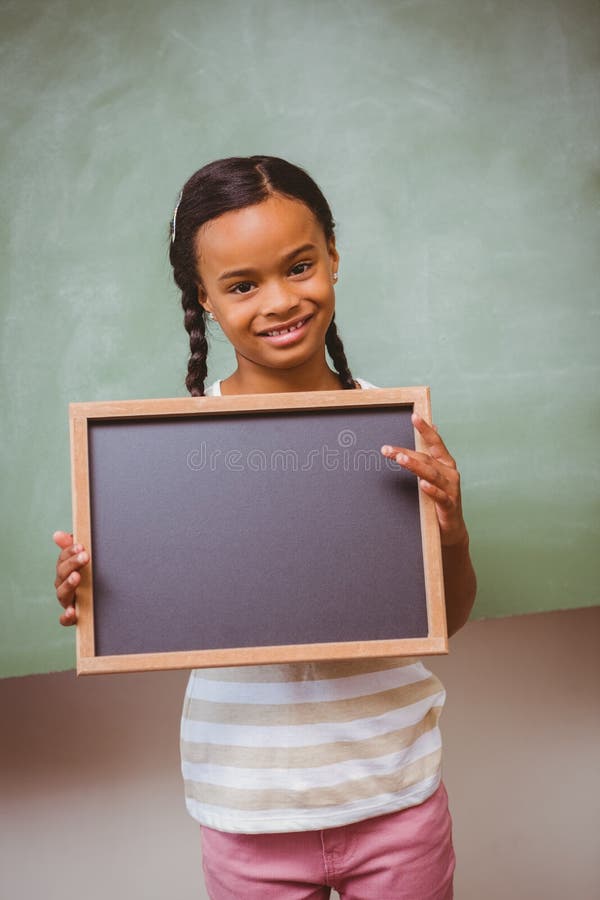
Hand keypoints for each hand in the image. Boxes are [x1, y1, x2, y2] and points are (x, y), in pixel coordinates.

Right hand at [53, 530, 89, 625]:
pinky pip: (65, 619)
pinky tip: (72, 612)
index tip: (81, 546)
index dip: (70, 551)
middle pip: (62, 573)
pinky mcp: (71, 617)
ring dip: (69, 584)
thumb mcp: (83, 560)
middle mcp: (63, 585)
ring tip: (77, 577)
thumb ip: (72, 547)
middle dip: (72, 564)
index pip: (63, 559)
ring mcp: (67, 600)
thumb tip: (58, 534)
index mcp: (65, 570)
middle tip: (85, 556)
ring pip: (62, 593)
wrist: (100, 604)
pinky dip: (67, 616)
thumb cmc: (89, 577)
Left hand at [380, 413, 467, 546]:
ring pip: (431, 475)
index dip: (425, 430)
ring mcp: (451, 490)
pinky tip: (422, 484)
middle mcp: (450, 474)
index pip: (435, 443)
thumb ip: (432, 453)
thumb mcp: (436, 474)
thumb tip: (434, 427)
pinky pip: (440, 497)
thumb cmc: (441, 498)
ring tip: (400, 458)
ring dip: (415, 465)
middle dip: (406, 452)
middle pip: (426, 459)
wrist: (451, 529)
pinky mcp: (449, 506)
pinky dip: (431, 490)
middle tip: (386, 449)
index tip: (414, 417)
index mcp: (446, 464)